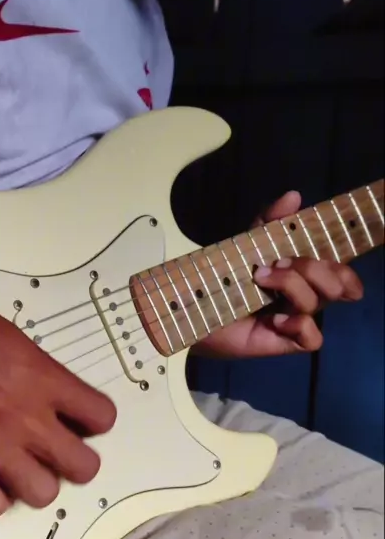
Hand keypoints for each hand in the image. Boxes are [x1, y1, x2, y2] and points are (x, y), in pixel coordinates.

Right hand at [0, 275, 115, 519]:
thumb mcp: (4, 334)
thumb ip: (30, 368)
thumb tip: (34, 382)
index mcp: (42, 379)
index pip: (101, 415)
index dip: (95, 420)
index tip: (84, 420)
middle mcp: (26, 419)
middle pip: (83, 466)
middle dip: (75, 462)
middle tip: (58, 453)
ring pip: (43, 493)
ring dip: (35, 484)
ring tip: (21, 471)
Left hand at [196, 191, 363, 359]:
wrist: (192, 306)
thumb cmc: (224, 276)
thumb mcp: (247, 244)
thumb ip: (269, 222)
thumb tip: (294, 196)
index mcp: (300, 276)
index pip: (339, 274)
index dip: (346, 270)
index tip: (337, 256)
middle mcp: (301, 298)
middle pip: (334, 285)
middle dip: (312, 267)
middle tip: (278, 262)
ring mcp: (292, 320)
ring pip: (317, 303)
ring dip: (292, 285)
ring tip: (261, 279)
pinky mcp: (281, 342)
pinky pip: (312, 339)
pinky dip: (299, 324)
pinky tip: (275, 320)